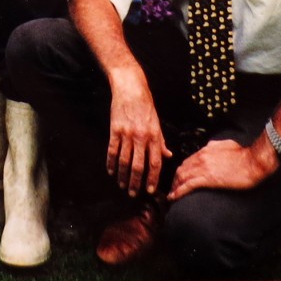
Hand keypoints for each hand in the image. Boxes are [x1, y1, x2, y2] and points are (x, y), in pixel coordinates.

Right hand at [106, 67, 171, 196]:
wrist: (130, 87)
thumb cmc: (145, 104)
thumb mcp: (157, 122)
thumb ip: (161, 141)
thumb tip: (168, 156)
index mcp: (154, 135)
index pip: (155, 163)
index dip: (153, 179)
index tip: (151, 190)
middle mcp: (141, 136)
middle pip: (139, 166)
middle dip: (136, 182)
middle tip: (134, 194)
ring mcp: (127, 133)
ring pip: (124, 160)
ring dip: (123, 175)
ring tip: (122, 185)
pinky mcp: (115, 129)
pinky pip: (112, 150)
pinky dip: (111, 162)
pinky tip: (111, 170)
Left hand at [169, 137, 274, 200]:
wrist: (253, 161)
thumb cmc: (244, 154)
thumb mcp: (226, 145)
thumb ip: (215, 147)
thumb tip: (210, 147)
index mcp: (205, 150)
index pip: (187, 161)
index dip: (181, 171)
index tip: (179, 179)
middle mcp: (201, 157)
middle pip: (181, 169)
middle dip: (175, 180)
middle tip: (172, 189)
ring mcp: (203, 168)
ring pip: (182, 177)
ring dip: (174, 187)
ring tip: (171, 196)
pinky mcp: (208, 179)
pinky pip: (188, 185)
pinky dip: (179, 192)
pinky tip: (174, 197)